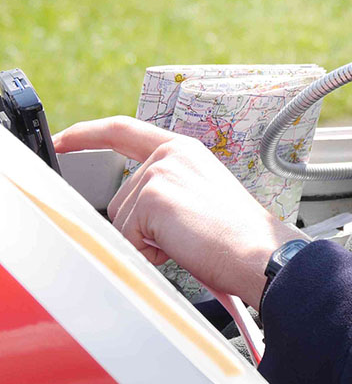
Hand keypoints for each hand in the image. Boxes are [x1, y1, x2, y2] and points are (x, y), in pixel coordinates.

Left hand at [53, 116, 299, 309]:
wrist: (258, 251)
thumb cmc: (236, 235)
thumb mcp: (197, 198)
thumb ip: (164, 189)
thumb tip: (127, 212)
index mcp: (183, 149)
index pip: (124, 130)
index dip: (87, 134)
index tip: (61, 140)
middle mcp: (170, 154)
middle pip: (119, 198)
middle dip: (138, 230)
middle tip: (183, 237)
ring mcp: (160, 171)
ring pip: (120, 220)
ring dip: (145, 242)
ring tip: (186, 241)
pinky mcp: (153, 195)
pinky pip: (126, 236)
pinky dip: (147, 252)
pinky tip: (180, 247)